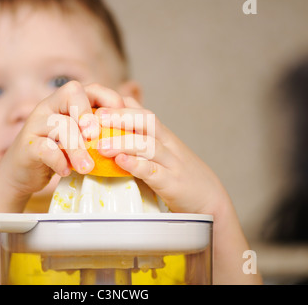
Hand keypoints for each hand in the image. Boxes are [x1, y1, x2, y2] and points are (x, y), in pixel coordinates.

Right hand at [0, 81, 126, 197]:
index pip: (90, 88)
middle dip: (88, 114)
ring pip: (60, 125)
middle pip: (71, 92)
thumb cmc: (58, 153)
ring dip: (78, 149)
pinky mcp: (26, 146)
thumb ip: (97, 130)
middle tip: (96, 137)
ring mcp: (36, 124)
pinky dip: (59, 161)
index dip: (108, 99)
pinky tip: (66, 172)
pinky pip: (44, 149)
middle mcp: (49, 106)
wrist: (23, 172)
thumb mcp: (79, 138)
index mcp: (65, 102)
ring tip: (88, 168)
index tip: (122, 122)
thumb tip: (131, 132)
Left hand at [96, 97, 228, 214]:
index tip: (98, 106)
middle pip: (146, 122)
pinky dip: (137, 165)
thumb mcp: (164, 154)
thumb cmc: (181, 176)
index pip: (144, 114)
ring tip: (100, 145)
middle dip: (120, 117)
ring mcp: (172, 163)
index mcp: (164, 137)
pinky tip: (121, 162)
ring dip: (122, 143)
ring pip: (148, 145)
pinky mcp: (173, 184)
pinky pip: (154, 171)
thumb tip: (120, 125)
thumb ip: (144, 140)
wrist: (211, 201)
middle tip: (96, 117)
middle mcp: (169, 145)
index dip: (121, 108)